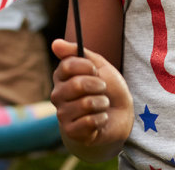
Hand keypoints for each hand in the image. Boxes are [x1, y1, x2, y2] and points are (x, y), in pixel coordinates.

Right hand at [51, 39, 133, 159]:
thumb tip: (55, 43)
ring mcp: (62, 114)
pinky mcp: (70, 131)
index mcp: (61, 76)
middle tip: (102, 88)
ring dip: (102, 103)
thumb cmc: (107, 86)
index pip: (68, 65)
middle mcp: (57, 94)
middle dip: (98, 85)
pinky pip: (88, 122)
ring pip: (86, 104)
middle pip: (77, 84)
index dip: (87, 67)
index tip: (96, 70)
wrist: (120, 114)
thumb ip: (77, 52)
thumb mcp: (98, 64)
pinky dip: (101, 118)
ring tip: (103, 104)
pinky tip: (100, 119)